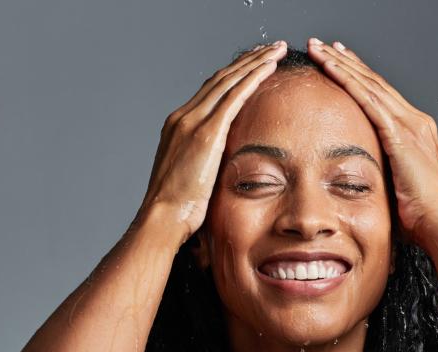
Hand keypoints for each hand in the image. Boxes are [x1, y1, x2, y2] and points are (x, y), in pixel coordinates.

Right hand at [141, 41, 288, 242]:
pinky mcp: (207, 132)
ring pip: (229, 80)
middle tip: (268, 47)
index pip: (210, 91)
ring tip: (275, 49)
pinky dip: (253, 78)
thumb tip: (221, 167)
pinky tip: (268, 67)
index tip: (252, 64)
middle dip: (246, 60)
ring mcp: (193, 122)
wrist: (162, 218)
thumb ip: (203, 162)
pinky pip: (234, 96)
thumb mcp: (189, 177)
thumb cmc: (177, 209)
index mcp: (178, 125)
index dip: (233, 74)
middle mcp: (183, 117)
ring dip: (254, 62)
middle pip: (220, 78)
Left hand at [305, 38, 437, 245]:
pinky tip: (331, 68)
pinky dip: (348, 81)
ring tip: (319, 49)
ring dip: (342, 64)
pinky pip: (368, 100)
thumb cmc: (420, 217)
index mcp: (416, 132)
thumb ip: (383, 173)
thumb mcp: (398, 187)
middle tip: (324, 45)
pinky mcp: (400, 133)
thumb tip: (358, 179)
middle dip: (348, 62)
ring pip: (369, 84)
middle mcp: (415, 121)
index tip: (341, 61)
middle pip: (375, 82)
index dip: (360, 76)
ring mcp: (410, 124)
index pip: (382, 96)